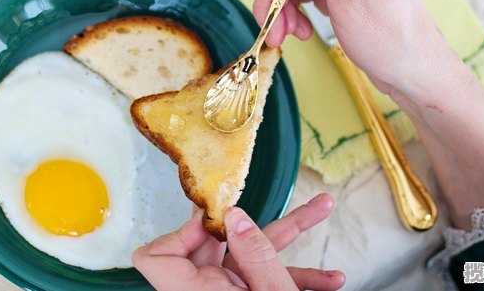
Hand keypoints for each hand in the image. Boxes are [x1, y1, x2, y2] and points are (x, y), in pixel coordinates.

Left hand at [133, 193, 344, 290]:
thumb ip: (256, 253)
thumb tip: (234, 216)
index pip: (154, 258)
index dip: (179, 233)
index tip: (215, 222)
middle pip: (207, 247)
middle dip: (247, 224)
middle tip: (269, 203)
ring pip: (245, 258)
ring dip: (286, 239)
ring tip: (321, 210)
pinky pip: (262, 279)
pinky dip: (294, 275)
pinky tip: (329, 279)